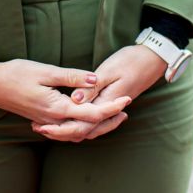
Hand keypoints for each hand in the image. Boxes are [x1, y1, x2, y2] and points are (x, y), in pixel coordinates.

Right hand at [0, 58, 129, 140]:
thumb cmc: (15, 74)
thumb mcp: (46, 71)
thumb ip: (72, 77)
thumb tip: (96, 80)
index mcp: (56, 108)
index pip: (91, 113)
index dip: (111, 107)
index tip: (127, 99)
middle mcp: (53, 120)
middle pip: (87, 128)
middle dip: (108, 121)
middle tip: (125, 110)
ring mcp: (47, 123)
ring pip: (77, 132)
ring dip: (96, 126)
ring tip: (112, 115)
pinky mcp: (42, 120)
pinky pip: (67, 130)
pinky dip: (81, 126)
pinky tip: (86, 118)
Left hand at [35, 45, 167, 141]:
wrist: (153, 59)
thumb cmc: (131, 61)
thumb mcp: (109, 70)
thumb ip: (91, 86)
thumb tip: (74, 100)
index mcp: (107, 102)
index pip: (82, 124)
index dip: (61, 128)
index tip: (42, 126)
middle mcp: (108, 109)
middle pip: (84, 131)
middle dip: (61, 133)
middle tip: (39, 129)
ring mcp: (111, 108)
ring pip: (89, 129)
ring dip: (69, 130)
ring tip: (47, 126)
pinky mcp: (110, 104)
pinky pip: (93, 121)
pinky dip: (79, 123)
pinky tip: (68, 118)